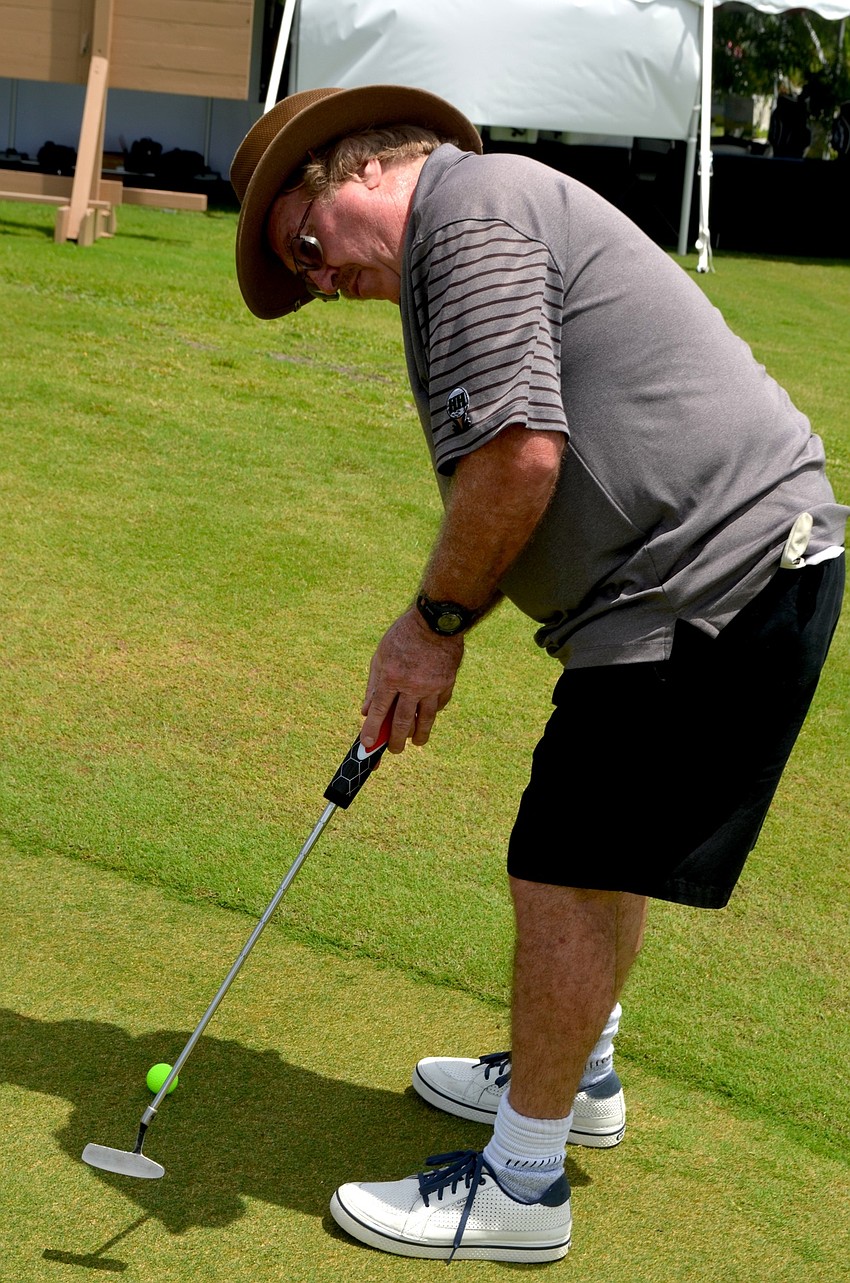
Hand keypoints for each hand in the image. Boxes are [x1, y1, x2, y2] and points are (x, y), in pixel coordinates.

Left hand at [360, 608, 463, 752]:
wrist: (436, 620)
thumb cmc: (403, 636)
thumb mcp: (381, 656)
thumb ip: (373, 685)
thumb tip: (365, 711)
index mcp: (392, 676)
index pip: (379, 711)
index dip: (372, 731)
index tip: (368, 746)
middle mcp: (412, 685)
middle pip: (402, 723)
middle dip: (396, 742)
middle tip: (393, 750)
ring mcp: (432, 686)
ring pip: (425, 720)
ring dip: (419, 735)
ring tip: (416, 742)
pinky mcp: (447, 684)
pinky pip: (439, 706)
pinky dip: (432, 713)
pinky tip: (428, 716)